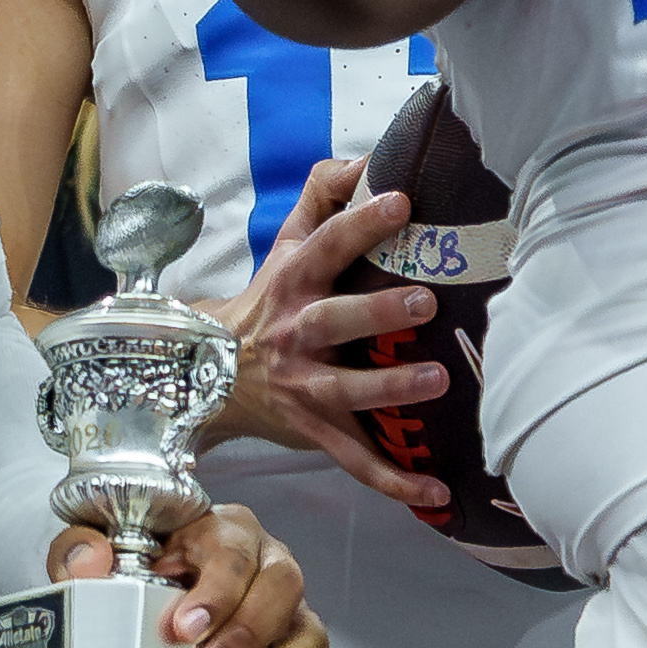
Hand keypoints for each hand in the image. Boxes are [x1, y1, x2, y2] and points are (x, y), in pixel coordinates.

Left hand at [46, 503, 326, 647]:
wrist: (141, 596)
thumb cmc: (135, 563)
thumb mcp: (101, 548)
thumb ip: (82, 547)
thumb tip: (89, 560)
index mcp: (224, 532)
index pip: (234, 552)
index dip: (216, 591)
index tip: (184, 628)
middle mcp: (266, 568)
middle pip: (282, 591)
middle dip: (246, 636)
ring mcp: (284, 619)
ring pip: (306, 641)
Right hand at [203, 160, 456, 516]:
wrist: (209, 374)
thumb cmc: (269, 301)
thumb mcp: (284, 245)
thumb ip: (321, 197)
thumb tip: (365, 157)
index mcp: (294, 282)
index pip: (328, 245)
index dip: (362, 223)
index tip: (403, 201)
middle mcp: (297, 333)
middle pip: (335, 321)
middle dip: (378, 312)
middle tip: (425, 302)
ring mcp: (304, 387)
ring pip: (346, 392)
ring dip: (391, 389)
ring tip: (437, 379)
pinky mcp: (315, 432)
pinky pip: (355, 460)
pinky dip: (394, 480)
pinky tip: (436, 490)